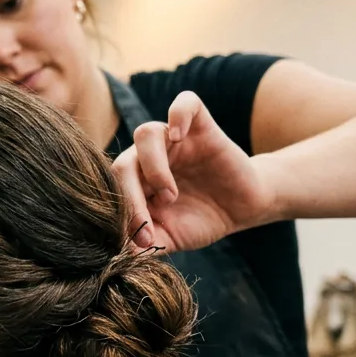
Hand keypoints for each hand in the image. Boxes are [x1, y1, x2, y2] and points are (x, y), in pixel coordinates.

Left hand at [112, 91, 277, 251]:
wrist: (243, 209)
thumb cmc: (201, 220)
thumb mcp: (170, 238)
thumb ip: (146, 244)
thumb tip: (121, 254)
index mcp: (135, 181)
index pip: (112, 188)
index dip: (120, 215)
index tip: (140, 241)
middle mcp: (149, 158)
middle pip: (122, 163)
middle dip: (130, 198)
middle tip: (148, 224)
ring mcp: (175, 140)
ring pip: (146, 133)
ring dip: (153, 167)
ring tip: (169, 195)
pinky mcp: (201, 127)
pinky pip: (185, 103)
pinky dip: (178, 115)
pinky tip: (181, 138)